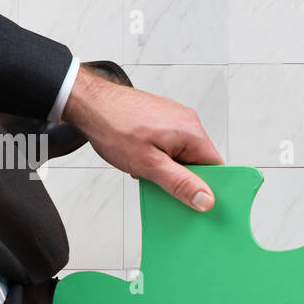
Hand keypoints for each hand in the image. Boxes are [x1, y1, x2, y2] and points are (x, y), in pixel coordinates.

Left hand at [61, 64, 223, 210]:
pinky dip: (159, 156)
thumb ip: (180, 183)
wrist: (88, 102)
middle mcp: (187, 121)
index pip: (215, 166)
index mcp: (191, 131)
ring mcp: (174, 117)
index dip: (208, 186)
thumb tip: (206, 200)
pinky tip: (141, 160)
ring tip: (146, 170)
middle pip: (199, 160)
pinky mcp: (161, 117)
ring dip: (168, 168)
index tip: (198, 202)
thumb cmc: (113, 127)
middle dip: (183, 178)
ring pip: (182, 153)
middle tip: (163, 186)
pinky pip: (170, 144)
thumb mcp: (149, 164)